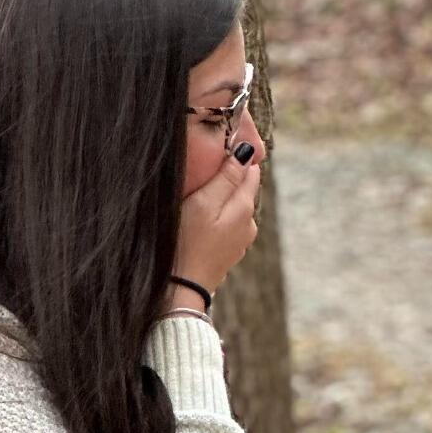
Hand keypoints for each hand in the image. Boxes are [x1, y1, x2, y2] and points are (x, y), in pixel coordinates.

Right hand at [174, 149, 262, 297]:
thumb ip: (226, 178)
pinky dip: (219, 212)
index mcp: (245, 207)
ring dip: (223, 194)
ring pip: (235, 205)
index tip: (219, 145)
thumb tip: (247, 153)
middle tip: (205, 165)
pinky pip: (228, 222)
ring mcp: (241, 240)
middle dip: (230, 174)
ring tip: (201, 189)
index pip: (251, 169)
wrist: (180, 287)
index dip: (237, 154)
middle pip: (244, 187)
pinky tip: (202, 215)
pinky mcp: (230, 251)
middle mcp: (249, 224)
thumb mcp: (204, 203)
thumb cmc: (186, 241)